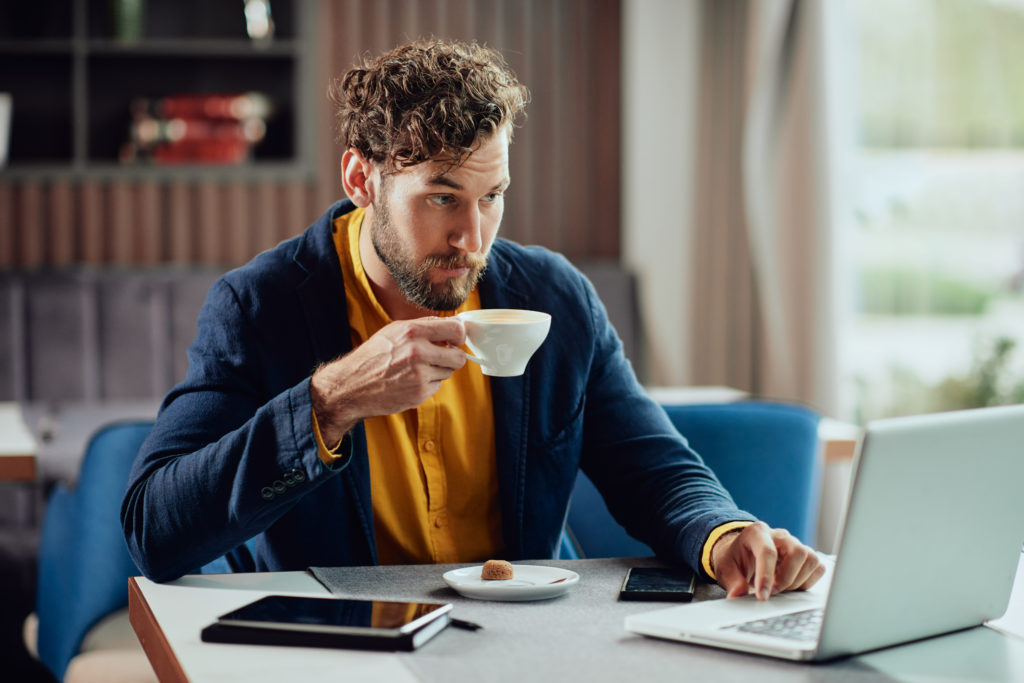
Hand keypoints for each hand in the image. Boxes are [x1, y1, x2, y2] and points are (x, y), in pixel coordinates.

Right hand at [310, 317, 467, 443]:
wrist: (352, 385)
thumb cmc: (373, 356)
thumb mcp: (394, 330)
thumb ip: (424, 326)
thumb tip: (452, 324)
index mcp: (412, 332)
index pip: (456, 329)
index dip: (460, 336)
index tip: (455, 339)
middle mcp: (417, 352)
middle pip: (459, 357)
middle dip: (453, 357)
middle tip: (441, 356)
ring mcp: (419, 375)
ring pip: (448, 372)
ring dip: (438, 371)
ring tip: (417, 369)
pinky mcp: (419, 393)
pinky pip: (437, 386)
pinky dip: (428, 384)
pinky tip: (411, 381)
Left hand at [711, 522, 824, 599]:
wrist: (741, 553)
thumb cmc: (734, 558)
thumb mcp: (726, 568)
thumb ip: (733, 582)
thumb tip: (737, 595)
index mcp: (757, 532)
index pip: (767, 552)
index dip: (766, 576)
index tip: (762, 596)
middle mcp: (779, 535)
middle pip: (797, 552)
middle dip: (786, 579)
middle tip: (773, 592)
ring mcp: (794, 543)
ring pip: (811, 559)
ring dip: (798, 581)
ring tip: (781, 589)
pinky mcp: (804, 555)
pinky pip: (818, 567)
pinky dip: (808, 581)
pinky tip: (791, 586)